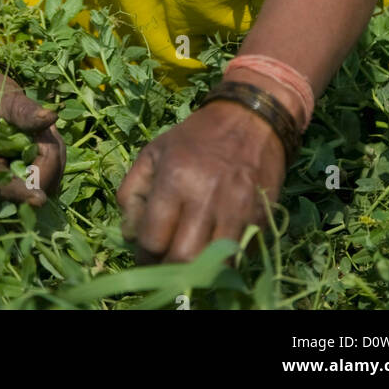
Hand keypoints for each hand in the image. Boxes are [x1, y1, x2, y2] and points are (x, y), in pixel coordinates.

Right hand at [0, 66, 65, 206]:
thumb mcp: (2, 98)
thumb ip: (24, 111)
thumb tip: (51, 117)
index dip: (19, 193)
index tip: (38, 199)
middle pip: (27, 186)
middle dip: (47, 161)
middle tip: (47, 131)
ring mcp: (11, 177)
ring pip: (43, 182)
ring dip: (53, 157)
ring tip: (43, 129)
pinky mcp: (24, 174)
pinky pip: (48, 173)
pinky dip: (54, 155)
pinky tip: (45, 135)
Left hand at [116, 99, 286, 262]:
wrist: (249, 118)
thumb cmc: (195, 138)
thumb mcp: (153, 152)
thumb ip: (131, 193)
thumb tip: (129, 235)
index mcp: (175, 178)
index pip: (152, 239)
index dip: (143, 256)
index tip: (145, 255)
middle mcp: (206, 197)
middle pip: (182, 259)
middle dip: (168, 269)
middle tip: (165, 263)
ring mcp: (236, 210)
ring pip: (212, 265)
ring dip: (197, 269)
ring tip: (189, 258)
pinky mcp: (260, 218)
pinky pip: (238, 256)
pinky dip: (223, 259)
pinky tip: (213, 245)